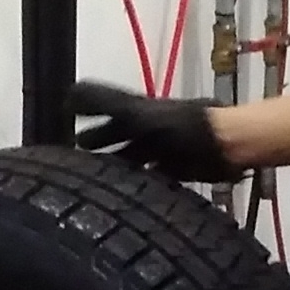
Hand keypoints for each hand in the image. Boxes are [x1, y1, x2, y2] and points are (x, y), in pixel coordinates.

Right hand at [72, 82, 242, 183]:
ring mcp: (163, 150)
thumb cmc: (180, 127)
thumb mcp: (136, 114)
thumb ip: (103, 104)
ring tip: (96, 178)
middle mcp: (148, 129)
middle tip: (77, 149)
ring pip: (134, 157)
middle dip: (100, 140)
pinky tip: (128, 195)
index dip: (86, 109)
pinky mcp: (177, 170)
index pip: (105, 108)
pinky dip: (140, 184)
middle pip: (119, 134)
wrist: (224, 146)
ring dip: (117, 166)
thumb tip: (69, 93)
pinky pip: (153, 177)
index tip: (64, 112)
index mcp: (137, 111)